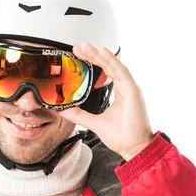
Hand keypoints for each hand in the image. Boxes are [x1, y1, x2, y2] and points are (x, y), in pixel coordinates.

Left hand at [57, 42, 154, 160]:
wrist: (133, 148)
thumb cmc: (121, 136)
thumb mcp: (94, 122)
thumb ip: (79, 114)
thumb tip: (62, 109)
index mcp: (119, 92)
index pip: (105, 72)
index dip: (92, 62)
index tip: (78, 56)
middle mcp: (125, 88)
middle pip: (108, 66)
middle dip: (93, 55)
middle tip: (78, 47)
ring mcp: (130, 89)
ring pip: (114, 66)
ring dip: (99, 55)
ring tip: (86, 47)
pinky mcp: (133, 92)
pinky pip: (122, 73)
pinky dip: (112, 62)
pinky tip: (103, 53)